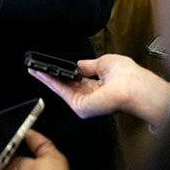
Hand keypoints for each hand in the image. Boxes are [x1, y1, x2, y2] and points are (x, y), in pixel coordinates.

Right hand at [29, 54, 169, 127]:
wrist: (135, 87)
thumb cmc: (128, 76)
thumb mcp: (104, 63)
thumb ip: (88, 65)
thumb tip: (77, 64)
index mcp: (99, 85)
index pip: (76, 79)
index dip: (63, 72)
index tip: (51, 65)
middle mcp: (91, 96)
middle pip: (65, 85)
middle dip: (50, 74)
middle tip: (36, 67)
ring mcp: (85, 102)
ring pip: (61, 88)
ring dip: (47, 77)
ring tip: (34, 68)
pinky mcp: (80, 106)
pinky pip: (62, 92)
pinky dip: (50, 81)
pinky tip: (42, 73)